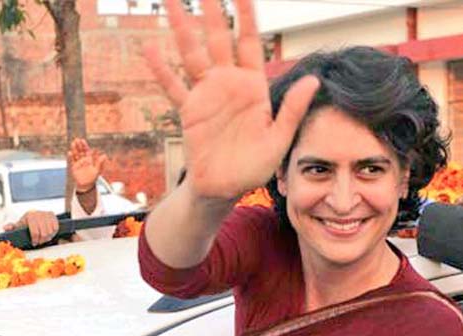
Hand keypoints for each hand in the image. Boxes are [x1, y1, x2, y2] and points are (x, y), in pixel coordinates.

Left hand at [3, 210, 58, 245]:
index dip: (35, 239)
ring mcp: (46, 213)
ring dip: (48, 237)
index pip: (35, 231)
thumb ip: (12, 227)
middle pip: (44, 233)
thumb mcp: (19, 225)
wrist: (34, 216)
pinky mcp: (52, 215)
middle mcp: (38, 213)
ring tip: (44, 238)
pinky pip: (55, 227)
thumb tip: (5, 227)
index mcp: (29, 216)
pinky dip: (53, 233)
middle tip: (39, 242)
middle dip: (42, 240)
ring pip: (50, 231)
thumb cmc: (26, 223)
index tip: (34, 243)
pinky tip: (49, 234)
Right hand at [69, 138, 106, 192]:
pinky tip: (69, 153)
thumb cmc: (92, 177)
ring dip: (74, 149)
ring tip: (73, 143)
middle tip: (76, 139)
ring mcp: (78, 163)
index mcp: (89, 159)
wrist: (86, 185)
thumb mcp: (97, 170)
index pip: (86, 150)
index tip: (82, 140)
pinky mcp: (73, 167)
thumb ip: (100, 162)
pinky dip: (70, 157)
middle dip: (78, 145)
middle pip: (80, 151)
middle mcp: (82, 160)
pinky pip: (71, 161)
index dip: (84, 145)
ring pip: (75, 154)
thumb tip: (104, 156)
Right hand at [145, 0, 318, 200]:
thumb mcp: (279, 140)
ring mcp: (206, 94)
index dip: (246, 16)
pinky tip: (150, 48)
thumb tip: (313, 81)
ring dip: (182, 28)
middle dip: (212, 11)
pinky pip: (173, 86)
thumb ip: (291, 110)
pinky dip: (161, 68)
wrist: (224, 189)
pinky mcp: (189, 110)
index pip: (249, 42)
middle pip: (218, 38)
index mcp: (253, 86)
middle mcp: (228, 83)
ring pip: (192, 53)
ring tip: (170, 1)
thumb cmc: (253, 167)